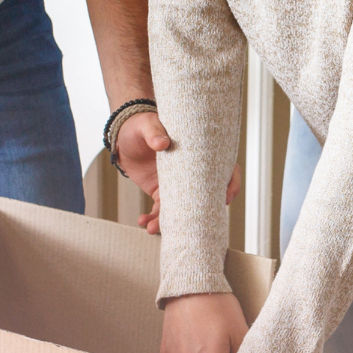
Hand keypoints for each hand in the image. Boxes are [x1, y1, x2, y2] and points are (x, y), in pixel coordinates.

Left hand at [118, 111, 241, 234]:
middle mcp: (190, 173)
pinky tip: (142, 222)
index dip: (230, 184)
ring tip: (152, 228)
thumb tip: (162, 143)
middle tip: (189, 223)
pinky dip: (151, 219)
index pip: (223, 169)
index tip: (225, 199)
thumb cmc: (140, 124)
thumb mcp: (147, 124)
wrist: (122, 136)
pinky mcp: (159, 192)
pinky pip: (159, 211)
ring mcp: (175, 185)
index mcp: (196, 153)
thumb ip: (154, 132)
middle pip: (204, 196)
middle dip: (199, 214)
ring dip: (167, 222)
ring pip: (180, 209)